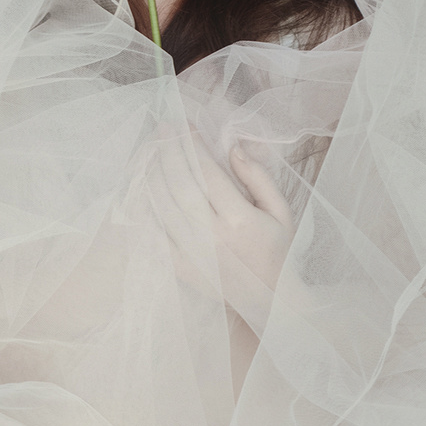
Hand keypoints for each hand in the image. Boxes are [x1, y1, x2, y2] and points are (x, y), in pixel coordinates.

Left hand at [153, 131, 294, 310]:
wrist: (271, 299)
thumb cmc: (277, 251)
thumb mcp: (281, 211)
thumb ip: (259, 177)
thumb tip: (234, 148)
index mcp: (240, 219)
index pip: (207, 171)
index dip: (193, 144)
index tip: (186, 125)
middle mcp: (212, 235)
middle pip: (179, 183)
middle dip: (168, 150)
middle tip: (163, 128)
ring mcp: (193, 252)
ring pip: (162, 204)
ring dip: (153, 173)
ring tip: (152, 150)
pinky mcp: (180, 267)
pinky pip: (155, 231)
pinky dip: (146, 206)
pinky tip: (144, 186)